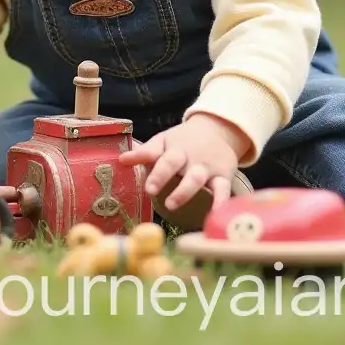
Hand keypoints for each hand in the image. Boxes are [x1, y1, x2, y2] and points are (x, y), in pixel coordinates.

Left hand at [118, 113, 250, 210]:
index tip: (148, 187)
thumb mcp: (165, 141)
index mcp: (174, 148)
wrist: (217, 130)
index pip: (162, 157)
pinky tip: (215, 215)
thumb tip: (121, 159)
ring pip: (197, 178)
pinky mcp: (223, 176)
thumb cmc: (184, 140)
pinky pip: (223, 190)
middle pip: (176, 164)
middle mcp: (189, 157)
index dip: (155, 172)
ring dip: (184, 192)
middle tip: (151, 191)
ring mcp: (206, 166)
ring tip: (171, 205)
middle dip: (163, 176)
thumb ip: (146, 152)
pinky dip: (221, 202)